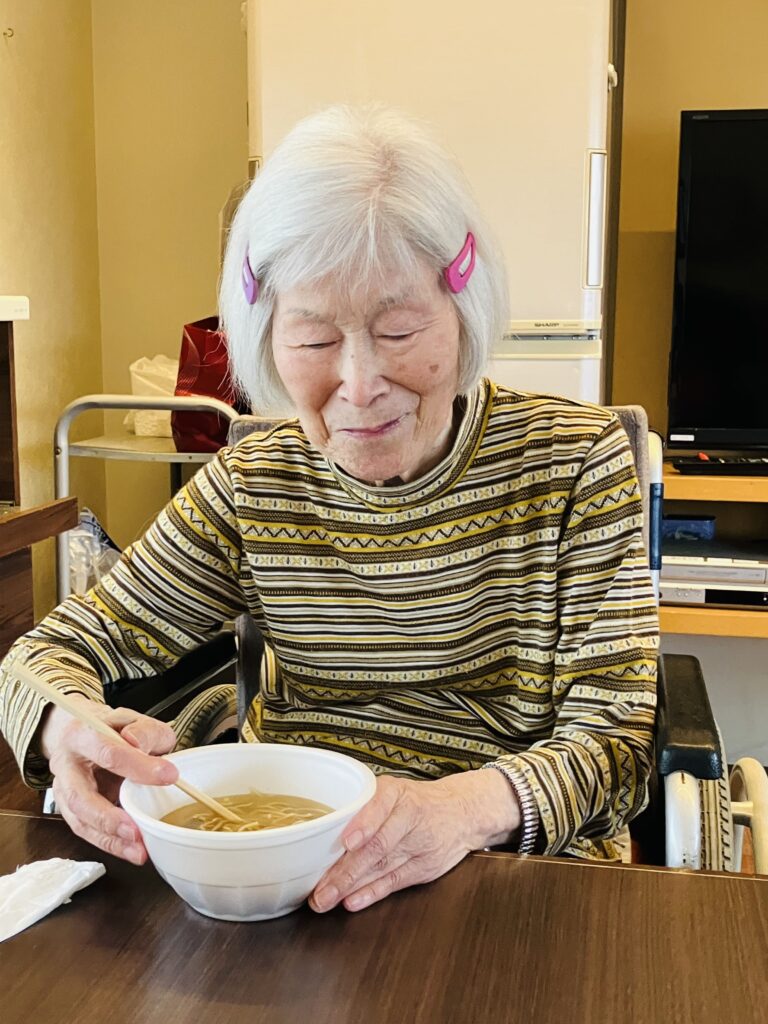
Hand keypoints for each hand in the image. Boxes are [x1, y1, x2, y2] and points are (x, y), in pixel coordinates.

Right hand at [39, 695, 177, 864]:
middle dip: (108, 818)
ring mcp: (64, 790)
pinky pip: (87, 831)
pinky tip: (131, 850)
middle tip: (137, 831)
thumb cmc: (113, 731)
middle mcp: (66, 765)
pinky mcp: (70, 810)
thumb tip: (140, 745)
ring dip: (110, 839)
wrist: (84, 735)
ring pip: (80, 820)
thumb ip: (144, 731)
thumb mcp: (135, 720)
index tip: (169, 776)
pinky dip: (110, 843)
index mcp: (82, 735)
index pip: (108, 751)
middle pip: (80, 796)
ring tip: (138, 850)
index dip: (138, 765)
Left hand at [310, 768, 519, 912]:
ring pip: (383, 867)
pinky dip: (372, 893)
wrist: (462, 812)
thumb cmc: (418, 801)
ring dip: (352, 886)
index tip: (346, 841)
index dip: (364, 824)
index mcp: (397, 793)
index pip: (381, 807)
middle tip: (320, 887)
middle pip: (378, 846)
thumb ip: (364, 807)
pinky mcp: (424, 868)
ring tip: (326, 898)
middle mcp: (409, 818)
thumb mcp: (393, 790)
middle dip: (346, 870)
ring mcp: (419, 845)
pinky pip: (395, 882)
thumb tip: (322, 831)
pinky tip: (353, 901)